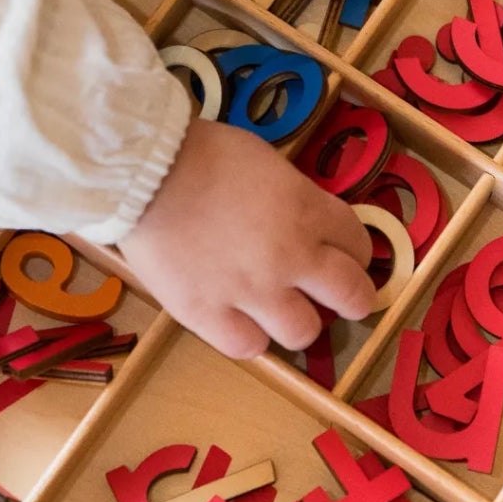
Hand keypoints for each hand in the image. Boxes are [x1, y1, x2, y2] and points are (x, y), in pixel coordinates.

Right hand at [119, 119, 374, 358]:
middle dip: (353, 297)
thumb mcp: (267, 161)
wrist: (144, 173)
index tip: (343, 253)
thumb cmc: (202, 153)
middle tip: (337, 295)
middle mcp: (292, 258)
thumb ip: (294, 197)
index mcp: (307, 211)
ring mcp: (252, 293)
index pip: (358, 243)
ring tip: (280, 309)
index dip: (354, 251)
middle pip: (352, 296)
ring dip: (298, 320)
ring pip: (304, 332)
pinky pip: (248, 348)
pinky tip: (240, 321)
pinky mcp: (210, 316)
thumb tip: (303, 218)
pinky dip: (249, 336)